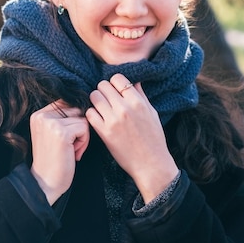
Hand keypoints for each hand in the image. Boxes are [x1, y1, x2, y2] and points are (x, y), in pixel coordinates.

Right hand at [29, 100, 89, 204]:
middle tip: (70, 146)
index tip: (66, 138)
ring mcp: (51, 124)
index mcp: (38, 114)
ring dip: (82, 136)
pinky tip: (74, 153)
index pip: (66, 103)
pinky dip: (84, 142)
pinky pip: (85, 128)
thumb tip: (83, 105)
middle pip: (76, 110)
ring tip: (71, 150)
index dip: (73, 120)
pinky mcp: (62, 133)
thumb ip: (61, 117)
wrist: (45, 183)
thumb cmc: (53, 160)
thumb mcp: (51, 133)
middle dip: (79, 128)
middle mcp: (42, 116)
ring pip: (82, 119)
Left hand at [86, 74, 178, 202]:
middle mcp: (125, 108)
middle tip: (107, 100)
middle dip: (103, 91)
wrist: (151, 163)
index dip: (114, 83)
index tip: (115, 90)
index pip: (117, 78)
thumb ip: (141, 96)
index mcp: (138, 102)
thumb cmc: (154, 138)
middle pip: (103, 85)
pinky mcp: (104, 132)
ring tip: (101, 109)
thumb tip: (134, 81)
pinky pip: (89, 113)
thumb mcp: (152, 113)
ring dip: (96, 101)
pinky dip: (92, 114)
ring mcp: (113, 120)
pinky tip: (98, 119)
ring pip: (94, 97)